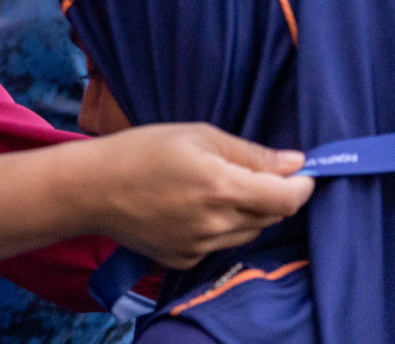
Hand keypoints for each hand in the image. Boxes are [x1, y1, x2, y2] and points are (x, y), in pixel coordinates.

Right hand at [85, 124, 312, 268]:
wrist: (91, 189)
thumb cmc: (140, 150)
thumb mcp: (196, 135)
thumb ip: (250, 153)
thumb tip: (295, 162)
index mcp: (222, 187)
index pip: (288, 198)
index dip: (303, 185)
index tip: (303, 172)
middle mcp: (216, 224)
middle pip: (272, 216)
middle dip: (273, 194)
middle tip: (250, 171)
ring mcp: (201, 246)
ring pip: (249, 231)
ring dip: (248, 211)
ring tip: (214, 186)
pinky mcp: (186, 259)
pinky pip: (221, 244)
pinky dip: (220, 226)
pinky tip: (192, 206)